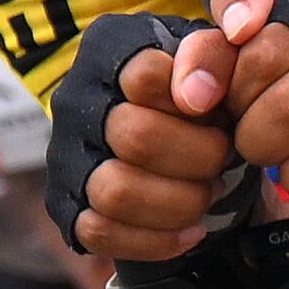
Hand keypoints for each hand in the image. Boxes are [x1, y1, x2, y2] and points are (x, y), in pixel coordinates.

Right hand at [46, 16, 245, 263]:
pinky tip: (191, 231)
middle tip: (223, 161)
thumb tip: (196, 95)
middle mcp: (76, 99)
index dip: (194, 104)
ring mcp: (65, 156)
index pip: (145, 78)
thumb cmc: (207, 95)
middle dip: (198, 158)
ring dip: (179, 202)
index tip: (219, 113)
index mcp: (109, 49)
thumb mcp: (221, 58)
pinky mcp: (66, 207)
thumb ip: (216, 54)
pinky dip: (156, 240)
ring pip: (115, 192)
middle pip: (135, 138)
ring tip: (206, 194)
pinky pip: (100, 233)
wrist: (189, 141)